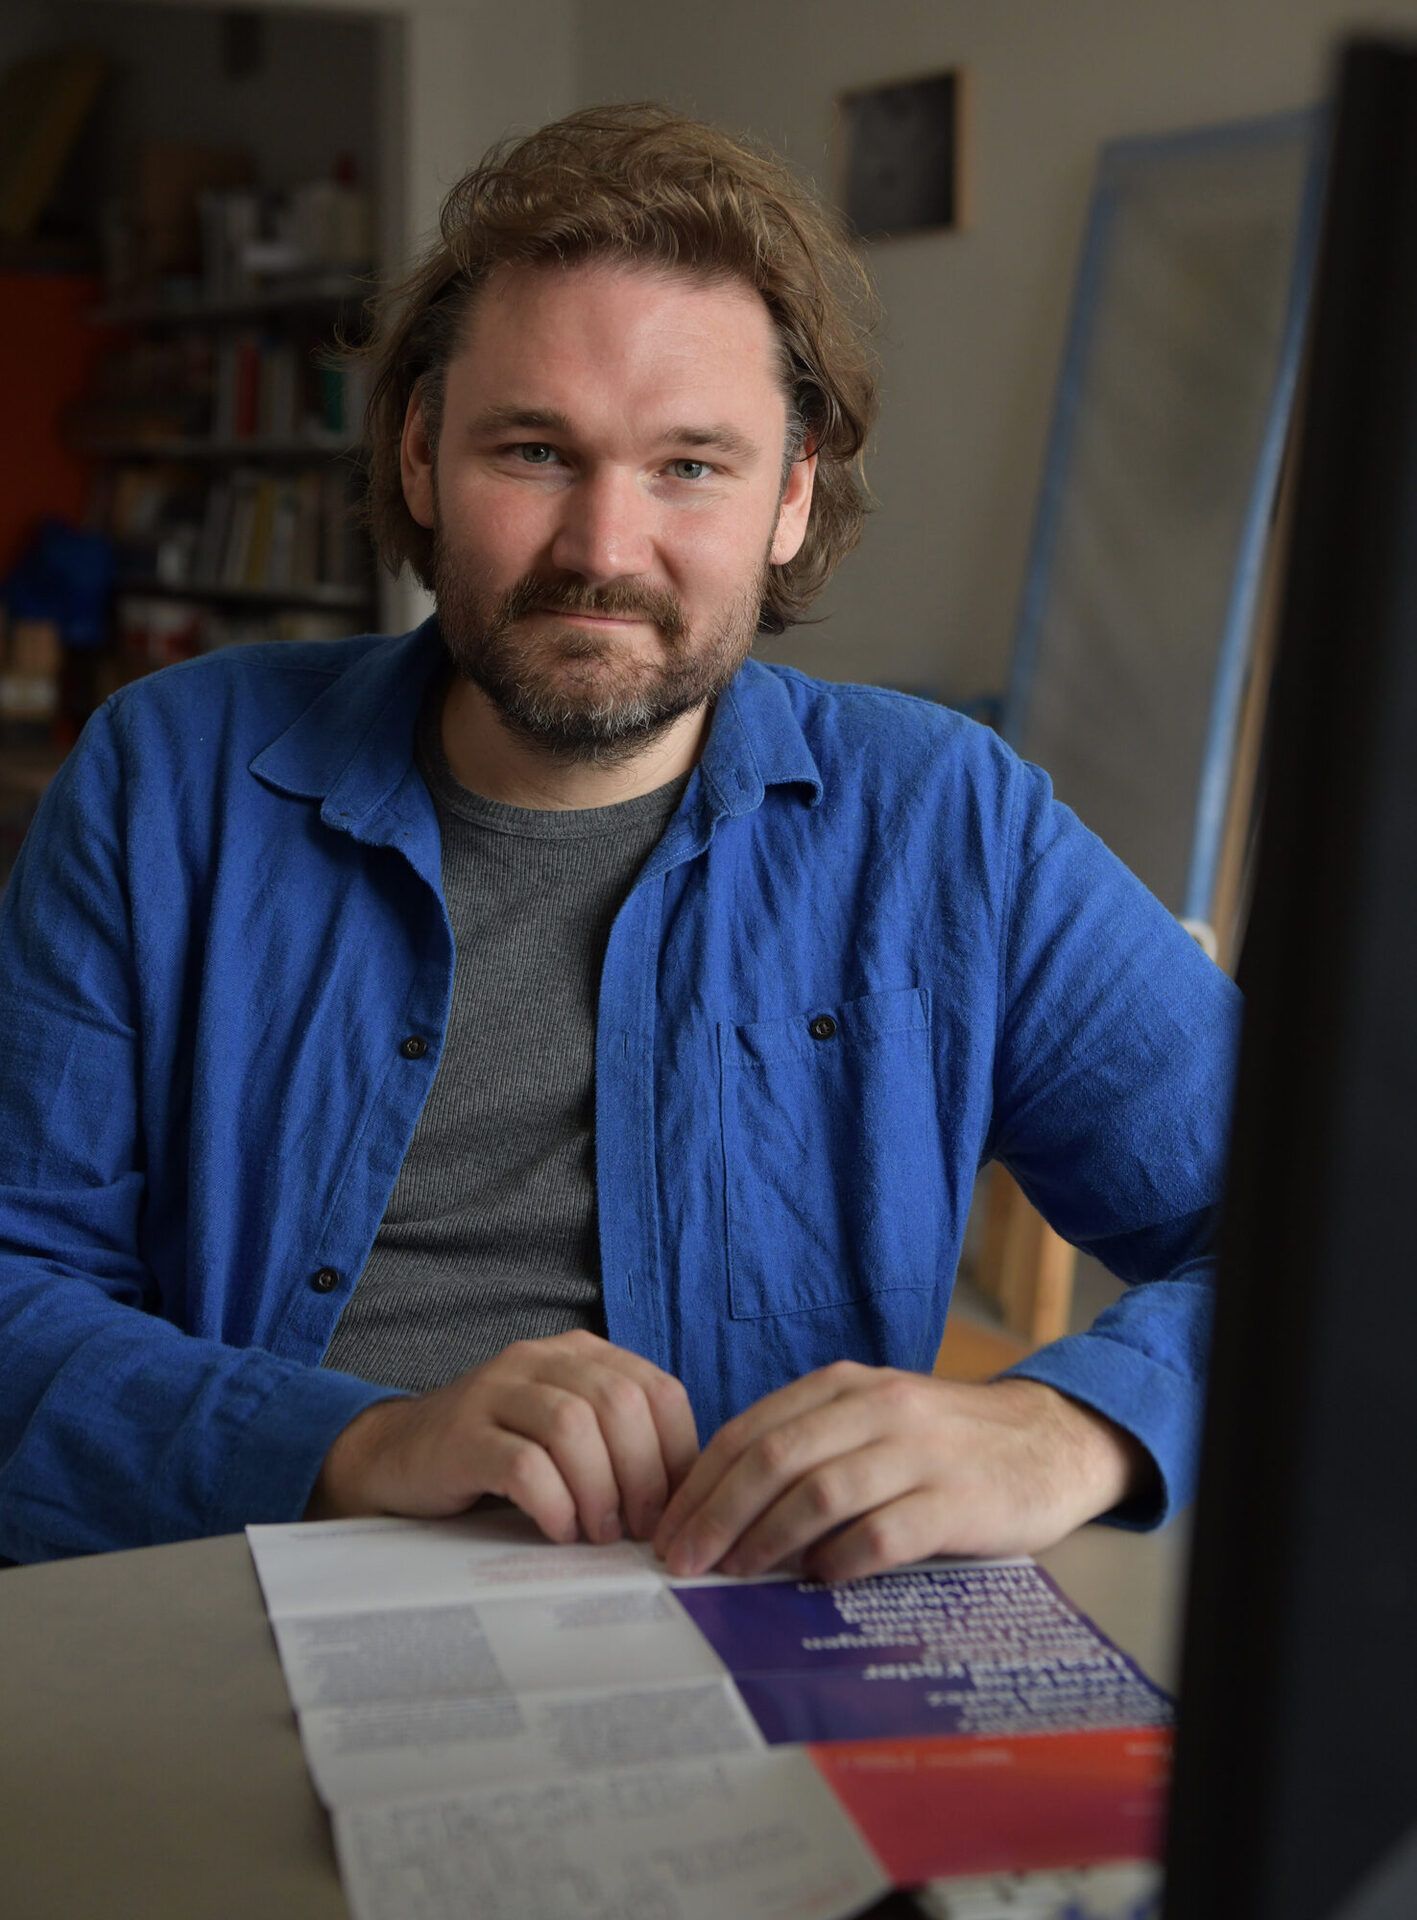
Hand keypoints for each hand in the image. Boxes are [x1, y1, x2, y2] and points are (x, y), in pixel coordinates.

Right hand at [307, 1330, 698, 1544]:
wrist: (399, 1455)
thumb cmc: (500, 1452)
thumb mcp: (568, 1433)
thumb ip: (619, 1443)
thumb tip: (684, 1499)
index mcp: (581, 1354)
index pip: (658, 1390)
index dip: (677, 1454)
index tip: (675, 1508)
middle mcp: (540, 1359)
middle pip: (620, 1405)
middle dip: (643, 1476)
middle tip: (639, 1529)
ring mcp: (496, 1391)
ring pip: (573, 1427)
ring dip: (599, 1491)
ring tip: (598, 1533)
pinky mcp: (462, 1435)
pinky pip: (523, 1464)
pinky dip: (554, 1504)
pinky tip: (559, 1530)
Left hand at [652, 1363, 1150, 1583]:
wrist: (1049, 1440)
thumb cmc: (944, 1441)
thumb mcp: (872, 1419)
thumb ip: (809, 1445)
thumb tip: (723, 1507)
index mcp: (846, 1385)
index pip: (752, 1429)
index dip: (701, 1482)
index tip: (668, 1527)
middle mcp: (878, 1409)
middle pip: (775, 1459)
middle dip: (717, 1514)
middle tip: (684, 1561)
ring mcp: (920, 1453)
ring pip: (820, 1493)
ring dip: (767, 1539)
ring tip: (738, 1573)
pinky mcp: (958, 1501)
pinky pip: (882, 1534)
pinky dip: (840, 1560)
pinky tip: (819, 1579)